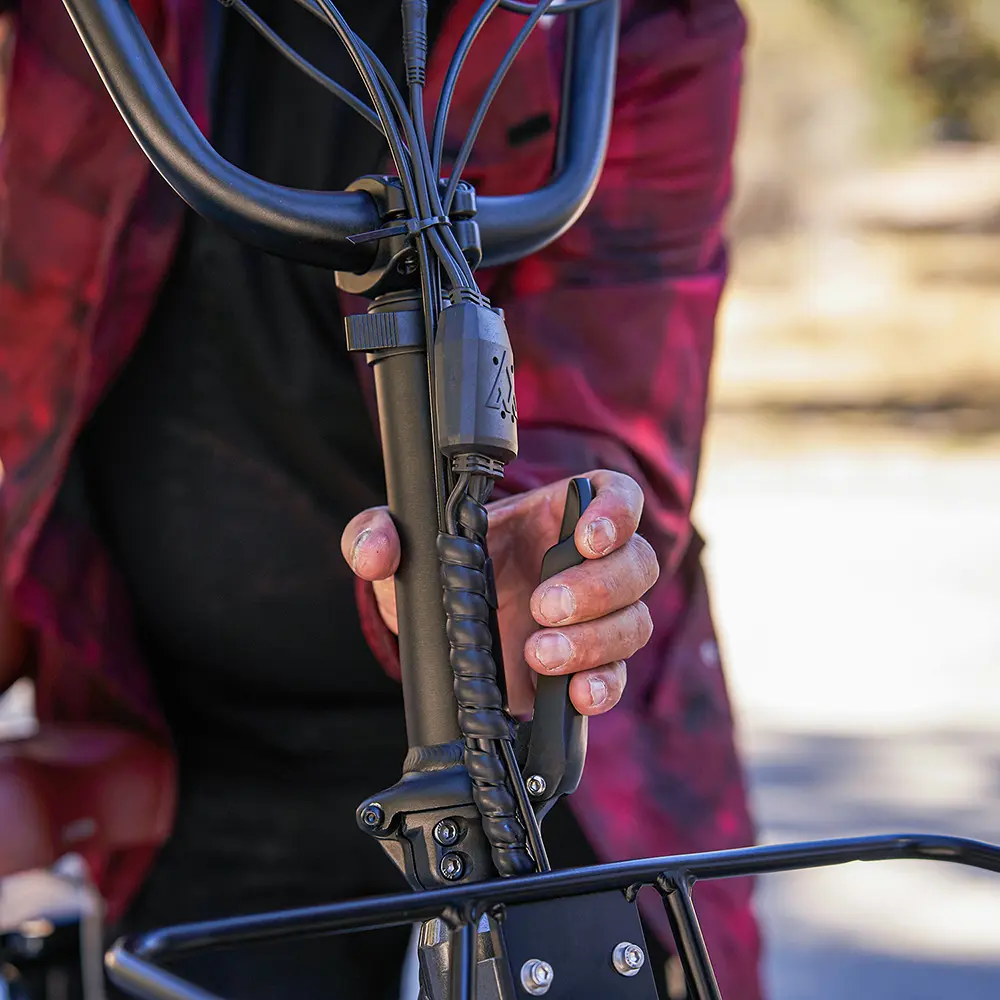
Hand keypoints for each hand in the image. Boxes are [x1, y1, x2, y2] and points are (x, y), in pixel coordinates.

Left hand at [341, 470, 658, 717]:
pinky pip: (618, 676)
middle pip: (637, 563)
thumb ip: (378, 535)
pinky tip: (574, 694)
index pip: (616, 497)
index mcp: (557, 516)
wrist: (447, 631)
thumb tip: (375, 551)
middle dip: (596, 588)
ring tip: (538, 654)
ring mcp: (596, 618)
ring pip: (634, 621)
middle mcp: (589, 564)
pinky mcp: (588, 667)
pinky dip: (603, 687)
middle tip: (542, 605)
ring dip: (594, 640)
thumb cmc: (441, 568)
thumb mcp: (405, 546)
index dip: (615, 513)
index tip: (586, 538)